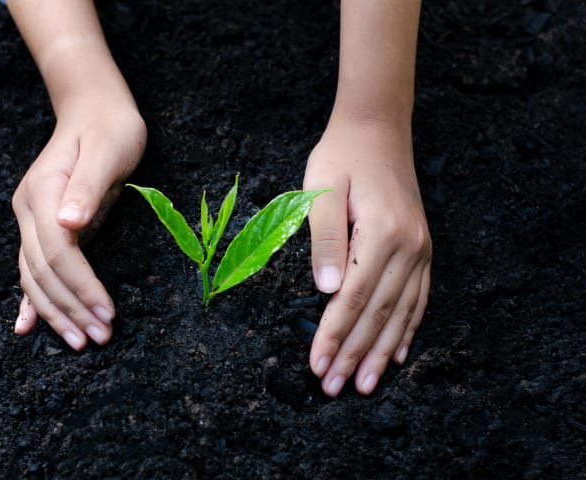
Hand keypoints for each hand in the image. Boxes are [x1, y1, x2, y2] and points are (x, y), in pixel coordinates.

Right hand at [12, 97, 145, 349]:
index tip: (109, 313)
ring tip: (82, 341)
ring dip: (57, 313)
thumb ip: (87, 186)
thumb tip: (70, 224)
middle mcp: (30, 211)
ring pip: (35, 277)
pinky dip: (31, 300)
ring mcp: (31, 221)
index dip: (82, 286)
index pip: (59, 253)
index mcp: (44, 193)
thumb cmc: (110, 128)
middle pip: (44, 272)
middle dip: (72, 309)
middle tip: (100, 338)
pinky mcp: (42, 228)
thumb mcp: (108, 150)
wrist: (94, 110)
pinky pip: (32, 270)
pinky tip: (26, 326)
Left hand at [303, 118, 430, 395]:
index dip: (333, 336)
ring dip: (382, 352)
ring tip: (367, 385)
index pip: (352, 299)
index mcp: (381, 233)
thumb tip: (327, 292)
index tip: (316, 366)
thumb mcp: (321, 191)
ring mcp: (421, 248)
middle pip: (378, 313)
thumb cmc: (341, 158)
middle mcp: (408, 246)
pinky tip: (400, 353)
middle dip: (354, 354)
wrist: (377, 128)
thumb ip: (324, 241)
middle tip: (335, 388)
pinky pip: (419, 297)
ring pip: (401, 312)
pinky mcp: (422, 247)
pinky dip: (408, 328)